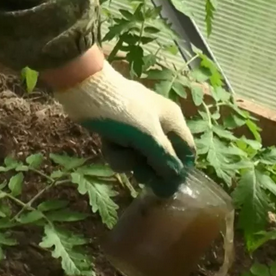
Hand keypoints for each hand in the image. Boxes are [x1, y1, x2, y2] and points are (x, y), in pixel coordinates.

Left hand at [44, 48, 195, 196]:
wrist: (87, 90)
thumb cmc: (124, 113)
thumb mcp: (149, 138)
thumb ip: (165, 161)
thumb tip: (176, 183)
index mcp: (173, 120)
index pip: (187, 151)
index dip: (179, 169)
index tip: (166, 184)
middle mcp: (160, 124)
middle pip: (163, 158)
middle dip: (148, 167)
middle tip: (138, 174)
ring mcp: (139, 128)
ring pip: (140, 157)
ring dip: (128, 160)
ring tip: (118, 150)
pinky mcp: (120, 131)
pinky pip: (124, 151)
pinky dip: (116, 151)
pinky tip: (107, 143)